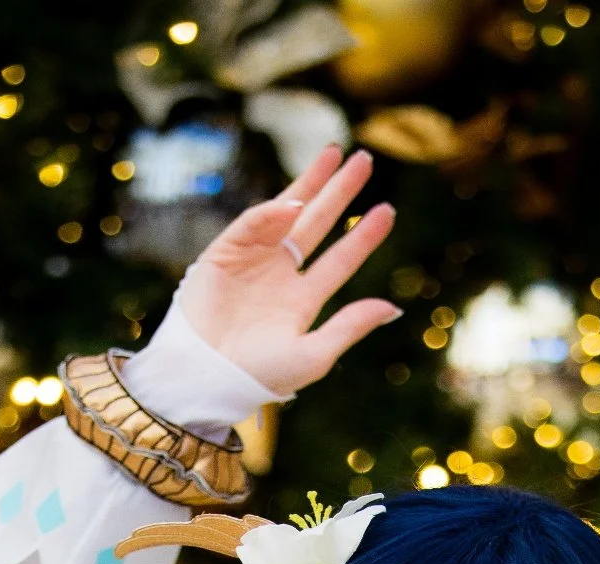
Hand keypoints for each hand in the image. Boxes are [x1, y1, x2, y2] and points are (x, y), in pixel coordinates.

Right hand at [174, 146, 397, 400]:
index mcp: (302, 300)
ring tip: (334, 154)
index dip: (363, 236)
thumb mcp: (314, 355)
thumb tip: (392, 308)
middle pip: (317, 224)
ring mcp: (253, 260)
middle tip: (364, 160)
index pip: (340, 260)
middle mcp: (281, 274)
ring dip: (310, 182)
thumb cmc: (260, 375)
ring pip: (288, 212)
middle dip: (339, 191)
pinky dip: (271, 213)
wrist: (207, 375)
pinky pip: (252, 224)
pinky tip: (296, 203)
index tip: (388, 210)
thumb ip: (350, 327)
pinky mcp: (225, 252)